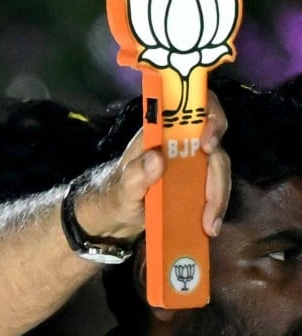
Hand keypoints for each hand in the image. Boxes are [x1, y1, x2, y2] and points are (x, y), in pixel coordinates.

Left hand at [76, 91, 230, 238]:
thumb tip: (157, 158)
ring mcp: (192, 162)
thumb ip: (136, 174)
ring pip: (219, 169)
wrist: (115, 215)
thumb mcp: (122, 188)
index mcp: (161, 133)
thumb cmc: (116, 194)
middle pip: (215, 143)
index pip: (193, 107)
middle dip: (218, 174)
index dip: (210, 116)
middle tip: (212, 204)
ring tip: (210, 225)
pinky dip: (217, 206)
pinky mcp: (198, 182)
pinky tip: (210, 227)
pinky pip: (216, 188)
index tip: (207, 145)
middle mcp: (181, 142)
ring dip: (219, 197)